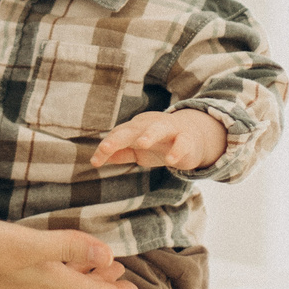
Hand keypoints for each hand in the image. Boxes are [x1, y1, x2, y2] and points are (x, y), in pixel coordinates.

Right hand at [0, 217, 132, 288]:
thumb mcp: (28, 243)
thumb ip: (68, 247)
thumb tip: (107, 255)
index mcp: (46, 282)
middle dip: (100, 284)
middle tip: (120, 277)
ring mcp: (14, 288)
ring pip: (58, 287)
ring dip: (80, 278)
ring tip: (95, 268)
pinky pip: (38, 283)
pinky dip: (56, 275)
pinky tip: (50, 266)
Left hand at [92, 108, 226, 171]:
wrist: (193, 137)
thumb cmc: (159, 144)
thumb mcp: (137, 150)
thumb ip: (120, 153)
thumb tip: (96, 160)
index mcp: (136, 128)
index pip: (117, 136)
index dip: (106, 148)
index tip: (95, 162)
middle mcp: (151, 126)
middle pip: (132, 130)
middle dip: (118, 138)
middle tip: (105, 147)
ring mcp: (170, 130)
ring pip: (159, 129)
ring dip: (150, 135)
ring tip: (142, 143)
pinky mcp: (187, 139)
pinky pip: (182, 143)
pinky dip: (177, 150)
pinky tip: (171, 160)